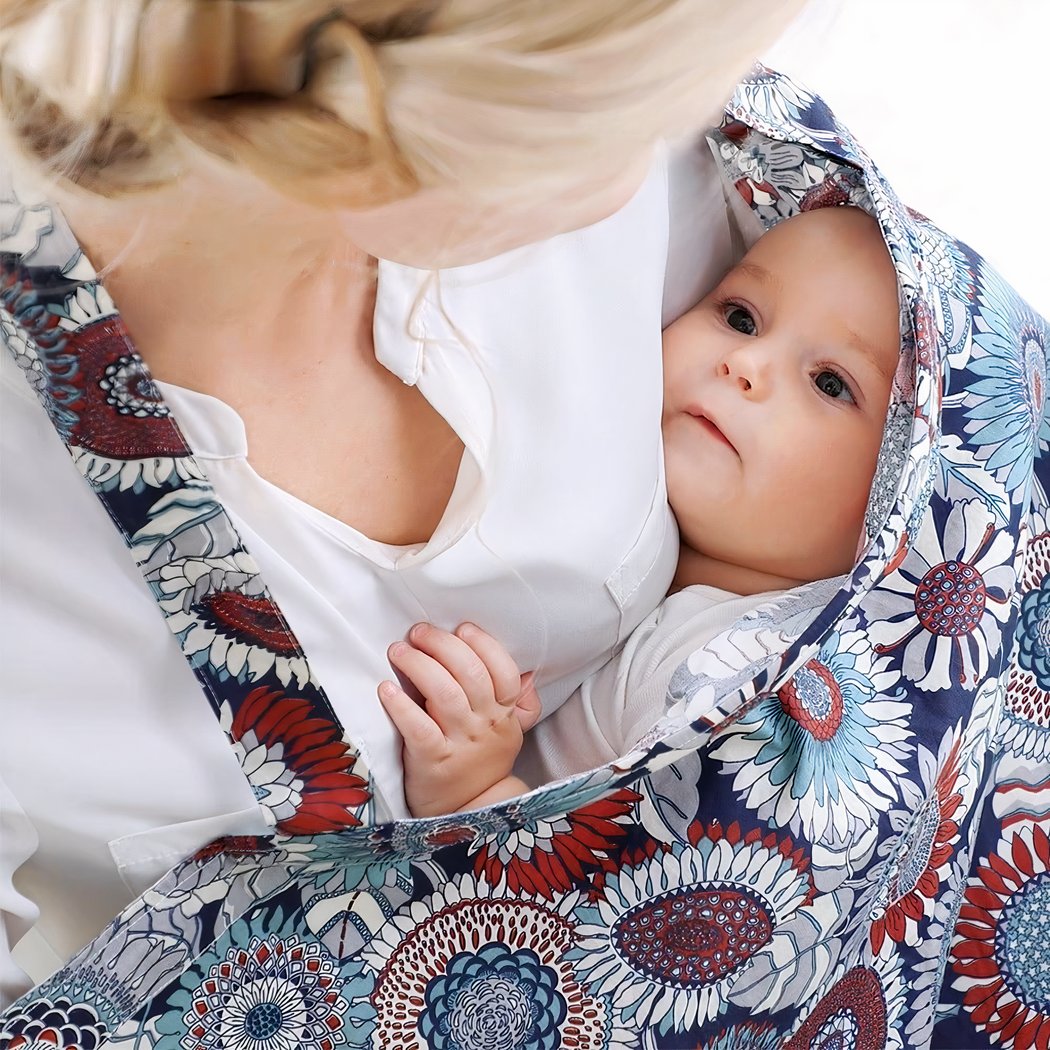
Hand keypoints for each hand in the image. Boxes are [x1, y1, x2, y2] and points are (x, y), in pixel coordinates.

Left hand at [379, 622, 540, 817]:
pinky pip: (417, 728)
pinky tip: (386, 689)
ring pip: (444, 693)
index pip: (505, 672)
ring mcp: (460, 743)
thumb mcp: (508, 731)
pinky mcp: (432, 761)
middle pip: (470, 674)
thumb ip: (517, 701)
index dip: (484, 645)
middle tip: (418, 631)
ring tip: (399, 650)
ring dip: (419, 665)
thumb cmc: (481, 761)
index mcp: (504, 713)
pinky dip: (400, 705)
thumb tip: (527, 669)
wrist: (468, 811)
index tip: (462, 627)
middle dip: (442, 644)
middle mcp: (486, 725)